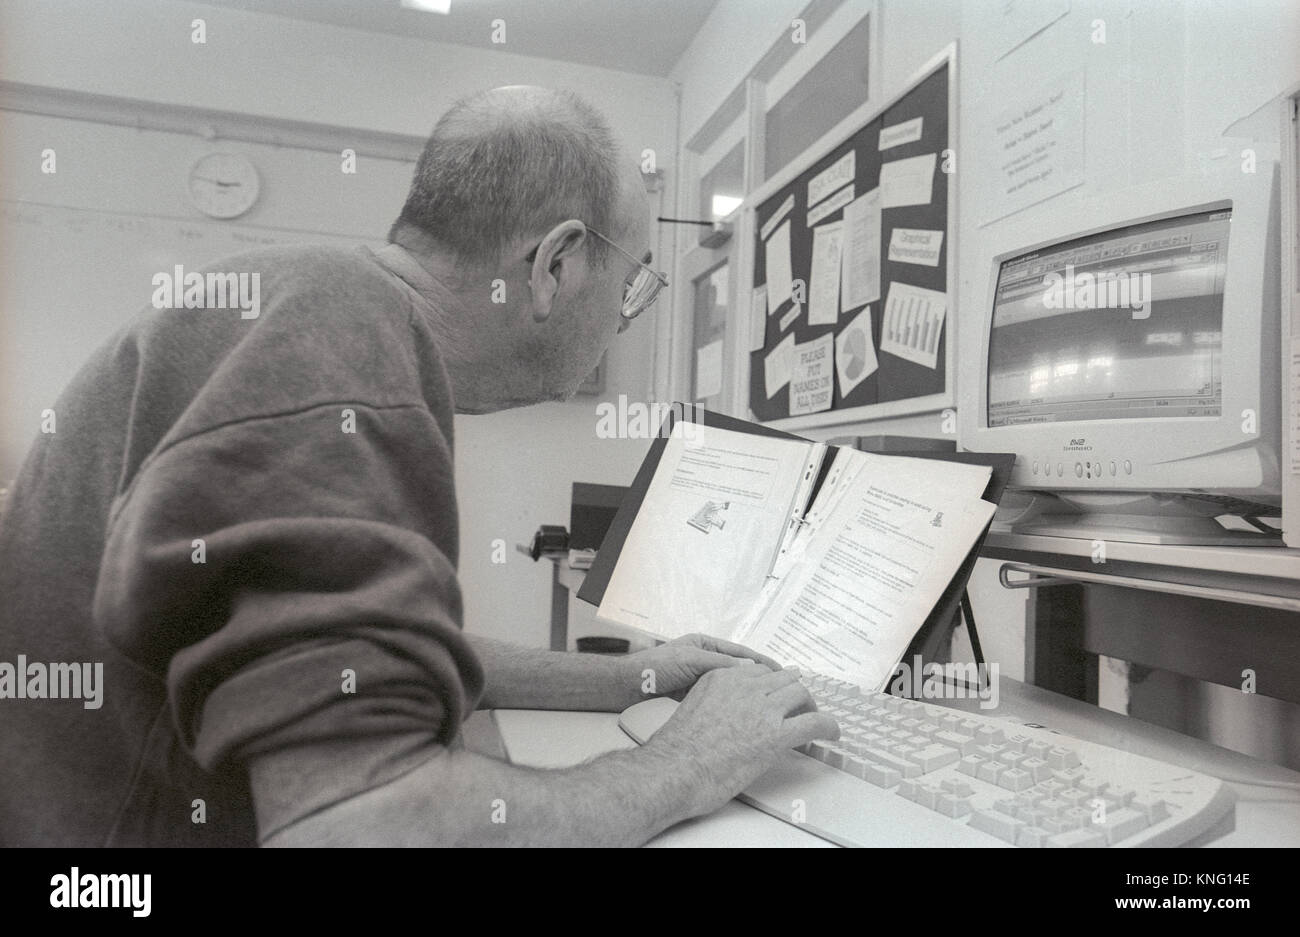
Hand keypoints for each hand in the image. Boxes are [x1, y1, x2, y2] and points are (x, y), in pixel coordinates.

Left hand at [624, 633, 781, 701]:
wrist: (628, 686)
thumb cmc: (653, 667)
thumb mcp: (691, 660)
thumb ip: (719, 665)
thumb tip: (748, 672)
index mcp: (706, 644)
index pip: (742, 653)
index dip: (764, 663)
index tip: (783, 672)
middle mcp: (705, 659)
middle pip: (740, 670)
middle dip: (760, 679)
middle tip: (782, 690)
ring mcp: (700, 677)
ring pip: (732, 686)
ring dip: (748, 694)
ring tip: (767, 703)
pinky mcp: (694, 694)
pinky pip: (720, 697)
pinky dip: (732, 703)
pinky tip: (743, 712)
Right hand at [646, 663, 839, 815]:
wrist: (673, 770)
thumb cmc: (676, 751)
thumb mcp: (693, 709)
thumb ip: (715, 702)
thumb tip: (729, 714)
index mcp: (722, 678)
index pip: (759, 671)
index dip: (774, 685)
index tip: (779, 695)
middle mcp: (744, 687)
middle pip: (783, 678)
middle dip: (794, 692)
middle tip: (800, 707)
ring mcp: (761, 709)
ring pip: (800, 694)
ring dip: (810, 706)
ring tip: (814, 720)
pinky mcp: (775, 734)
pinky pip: (814, 722)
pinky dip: (829, 726)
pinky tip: (832, 733)